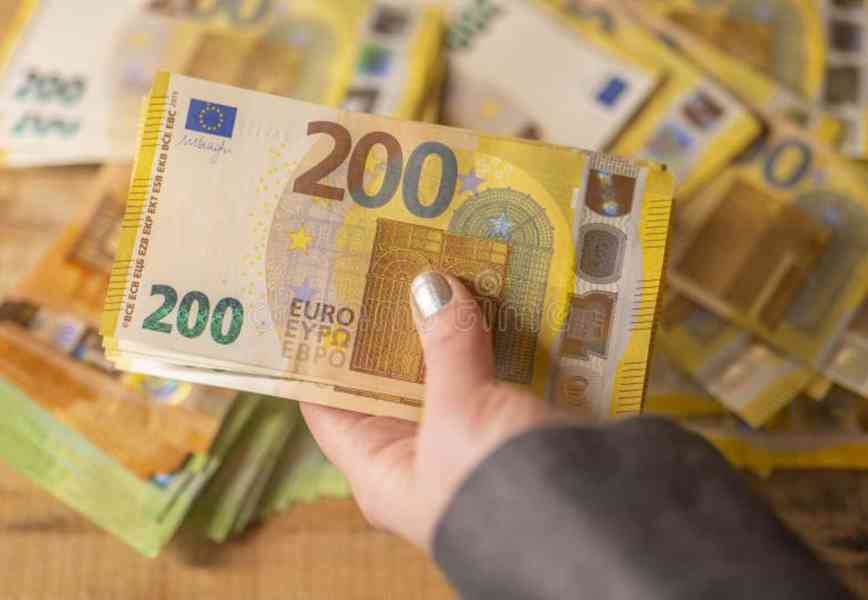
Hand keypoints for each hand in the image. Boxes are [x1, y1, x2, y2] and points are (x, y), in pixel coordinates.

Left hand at [302, 271, 557, 548]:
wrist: (599, 528)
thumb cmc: (499, 486)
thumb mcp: (459, 412)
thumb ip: (444, 345)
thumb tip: (430, 284)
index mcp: (382, 470)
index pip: (329, 404)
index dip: (322, 352)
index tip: (325, 292)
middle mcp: (421, 457)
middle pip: (393, 380)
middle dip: (396, 324)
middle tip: (393, 261)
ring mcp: (472, 443)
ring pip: (450, 372)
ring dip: (452, 325)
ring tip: (447, 262)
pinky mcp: (519, 429)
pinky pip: (498, 375)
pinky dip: (499, 339)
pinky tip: (500, 293)